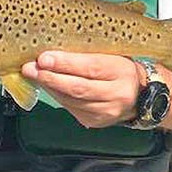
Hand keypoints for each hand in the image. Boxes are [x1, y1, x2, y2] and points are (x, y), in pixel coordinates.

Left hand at [21, 52, 141, 127]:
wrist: (141, 95)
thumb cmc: (121, 67)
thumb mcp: (111, 54)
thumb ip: (87, 52)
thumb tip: (54, 48)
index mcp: (122, 72)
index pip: (91, 68)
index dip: (66, 63)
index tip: (44, 57)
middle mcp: (117, 95)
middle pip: (79, 88)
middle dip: (50, 78)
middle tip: (30, 68)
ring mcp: (107, 112)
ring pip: (72, 100)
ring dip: (49, 87)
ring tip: (33, 74)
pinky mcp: (96, 122)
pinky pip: (71, 108)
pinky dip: (56, 95)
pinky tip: (47, 85)